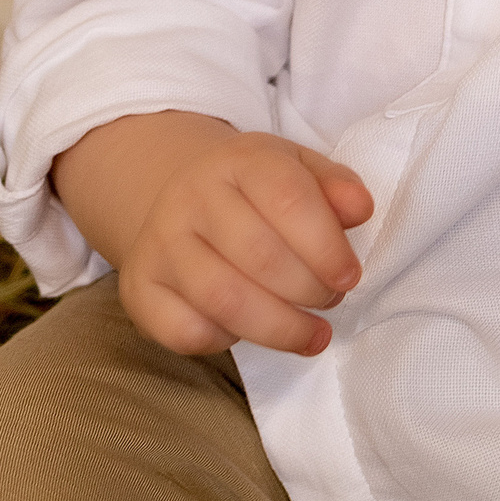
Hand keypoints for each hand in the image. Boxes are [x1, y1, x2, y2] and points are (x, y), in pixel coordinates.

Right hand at [52, 111, 373, 358]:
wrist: (179, 195)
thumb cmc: (257, 190)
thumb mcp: (300, 169)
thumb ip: (335, 186)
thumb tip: (360, 210)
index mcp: (239, 160)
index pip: (288, 199)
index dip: (327, 246)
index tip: (349, 276)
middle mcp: (191, 198)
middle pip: (258, 255)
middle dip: (308, 290)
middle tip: (331, 301)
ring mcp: (159, 244)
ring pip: (222, 299)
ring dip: (279, 327)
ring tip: (312, 334)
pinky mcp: (139, 289)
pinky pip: (184, 331)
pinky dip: (226, 340)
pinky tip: (250, 331)